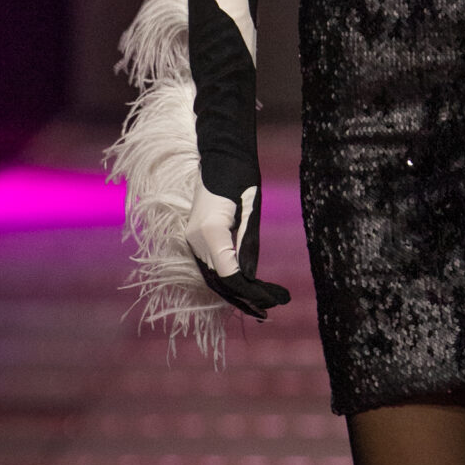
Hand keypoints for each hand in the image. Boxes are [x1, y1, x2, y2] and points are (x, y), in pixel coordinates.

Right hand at [190, 184, 290, 319]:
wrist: (221, 154)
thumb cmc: (241, 176)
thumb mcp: (251, 210)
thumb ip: (248, 244)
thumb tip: (251, 278)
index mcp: (210, 231)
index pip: (229, 275)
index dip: (251, 292)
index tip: (272, 301)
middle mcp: (195, 239)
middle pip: (219, 281)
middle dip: (244, 299)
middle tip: (270, 310)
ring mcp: (192, 239)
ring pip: (213, 276)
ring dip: (234, 293)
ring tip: (260, 306)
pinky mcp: (195, 238)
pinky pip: (210, 266)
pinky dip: (226, 280)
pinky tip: (243, 288)